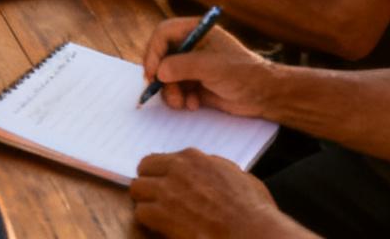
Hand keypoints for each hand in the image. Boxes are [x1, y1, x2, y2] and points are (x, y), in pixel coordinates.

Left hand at [131, 149, 286, 238]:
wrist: (251, 231)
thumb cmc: (252, 209)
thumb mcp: (236, 176)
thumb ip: (214, 169)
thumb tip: (207, 169)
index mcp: (193, 158)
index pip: (160, 159)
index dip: (161, 174)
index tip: (165, 184)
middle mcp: (177, 169)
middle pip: (143, 170)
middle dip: (148, 185)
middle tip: (157, 200)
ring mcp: (167, 191)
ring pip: (137, 190)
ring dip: (146, 202)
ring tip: (159, 215)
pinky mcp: (162, 214)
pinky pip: (141, 213)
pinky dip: (149, 221)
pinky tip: (163, 228)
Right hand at [140, 16, 270, 115]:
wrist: (264, 95)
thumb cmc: (243, 73)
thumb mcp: (212, 66)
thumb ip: (183, 66)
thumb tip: (158, 72)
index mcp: (195, 30)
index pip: (163, 34)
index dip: (153, 51)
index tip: (152, 73)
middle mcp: (191, 46)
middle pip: (160, 56)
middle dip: (160, 76)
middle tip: (159, 90)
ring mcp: (192, 66)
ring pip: (165, 77)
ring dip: (170, 91)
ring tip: (182, 102)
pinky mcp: (194, 84)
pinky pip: (175, 90)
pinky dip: (180, 99)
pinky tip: (194, 104)